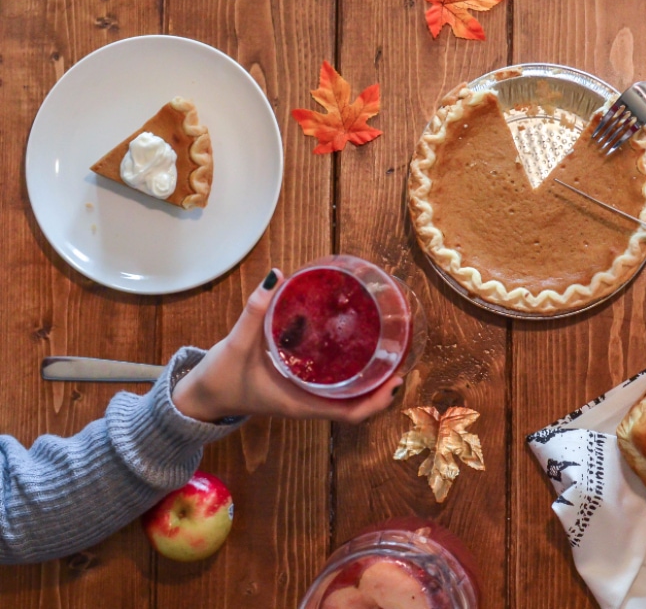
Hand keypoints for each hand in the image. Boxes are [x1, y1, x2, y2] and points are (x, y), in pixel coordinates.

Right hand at [172, 270, 401, 423]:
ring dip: (370, 378)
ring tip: (388, 348)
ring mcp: (305, 396)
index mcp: (301, 404)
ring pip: (348, 394)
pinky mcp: (299, 386)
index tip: (397, 379)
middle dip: (382, 386)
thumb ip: (255, 311)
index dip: (378, 401)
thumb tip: (275, 276)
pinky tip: (354, 346)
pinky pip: (332, 383)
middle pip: (358, 403)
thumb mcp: (236, 344)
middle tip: (401, 355)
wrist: (201, 397)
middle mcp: (309, 403)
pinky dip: (349, 371)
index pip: (351, 413)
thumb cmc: (220, 378)